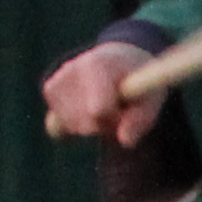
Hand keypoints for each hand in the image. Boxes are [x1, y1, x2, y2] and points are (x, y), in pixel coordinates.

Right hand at [43, 39, 160, 145]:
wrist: (121, 59)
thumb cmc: (139, 82)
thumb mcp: (151, 98)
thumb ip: (141, 119)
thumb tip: (126, 141)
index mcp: (99, 64)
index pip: (98, 110)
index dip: (114, 118)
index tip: (123, 108)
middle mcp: (72, 68)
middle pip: (84, 122)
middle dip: (104, 125)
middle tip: (118, 108)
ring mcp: (58, 79)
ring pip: (71, 126)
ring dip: (90, 125)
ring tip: (104, 107)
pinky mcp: (50, 90)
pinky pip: (58, 125)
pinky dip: (74, 125)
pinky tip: (86, 109)